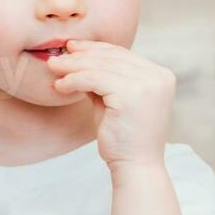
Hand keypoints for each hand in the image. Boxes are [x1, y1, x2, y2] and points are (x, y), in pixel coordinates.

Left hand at [46, 40, 174, 170]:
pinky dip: (73, 80)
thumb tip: (76, 55)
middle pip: (111, 56)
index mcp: (160, 75)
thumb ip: (103, 77)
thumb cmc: (123, 136)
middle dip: (80, 56)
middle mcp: (159, 76)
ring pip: (100, 66)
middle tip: (56, 58)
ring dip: (72, 67)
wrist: (135, 167)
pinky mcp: (131, 94)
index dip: (94, 48)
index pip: (122, 53)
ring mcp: (148, 84)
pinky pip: (93, 79)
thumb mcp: (114, 99)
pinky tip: (60, 86)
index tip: (71, 48)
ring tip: (53, 70)